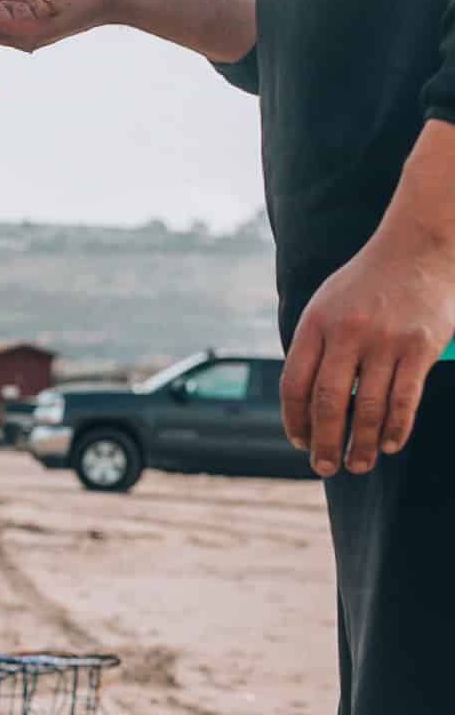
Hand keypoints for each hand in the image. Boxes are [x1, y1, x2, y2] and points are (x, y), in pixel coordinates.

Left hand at [280, 125, 454, 474]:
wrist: (419, 246)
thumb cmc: (367, 282)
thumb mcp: (325, 304)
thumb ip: (314, 346)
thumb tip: (304, 401)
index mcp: (314, 324)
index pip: (294, 385)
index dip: (294, 421)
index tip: (298, 443)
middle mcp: (347, 333)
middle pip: (328, 402)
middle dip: (324, 442)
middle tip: (324, 468)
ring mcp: (385, 340)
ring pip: (367, 407)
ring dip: (361, 444)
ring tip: (358, 465)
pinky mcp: (421, 346)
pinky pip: (404, 398)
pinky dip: (395, 427)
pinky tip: (389, 445)